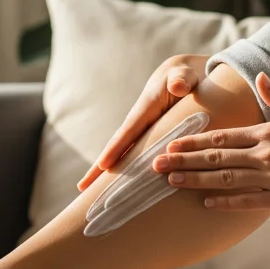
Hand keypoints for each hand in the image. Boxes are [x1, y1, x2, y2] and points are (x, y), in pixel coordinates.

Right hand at [77, 53, 210, 191]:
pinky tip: (118, 188)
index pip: (129, 132)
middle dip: (100, 168)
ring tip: (91, 193)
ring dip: (108, 173)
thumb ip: (182, 79)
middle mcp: (139, 121)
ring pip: (125, 155)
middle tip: (83, 188)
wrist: (184, 75)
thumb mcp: (184, 74)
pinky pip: (136, 156)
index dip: (116, 149)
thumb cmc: (186, 75)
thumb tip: (177, 86)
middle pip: (117, 147)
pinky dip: (126, 171)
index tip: (103, 167)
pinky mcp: (148, 137)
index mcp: (146, 107)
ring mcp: (142, 131)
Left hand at [151, 72, 269, 210]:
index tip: (170, 144)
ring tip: (171, 183)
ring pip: (226, 180)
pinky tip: (206, 203)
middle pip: (216, 158)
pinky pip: (248, 202)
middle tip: (155, 166)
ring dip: (196, 181)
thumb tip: (259, 76)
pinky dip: (225, 203)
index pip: (222, 136)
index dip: (193, 141)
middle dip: (183, 162)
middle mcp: (267, 155)